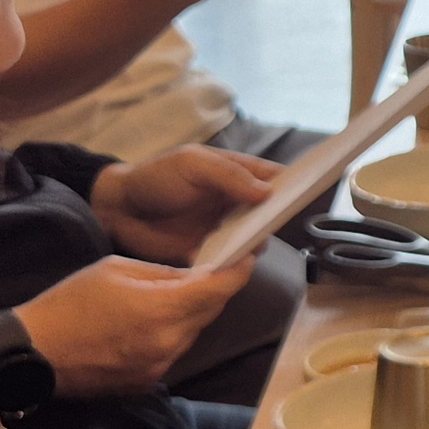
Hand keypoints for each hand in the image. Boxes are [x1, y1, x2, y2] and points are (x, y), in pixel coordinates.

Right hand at [16, 255, 256, 393]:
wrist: (33, 354)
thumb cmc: (69, 304)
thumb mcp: (116, 270)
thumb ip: (162, 273)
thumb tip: (194, 274)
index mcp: (163, 309)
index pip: (221, 289)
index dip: (240, 270)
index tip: (248, 255)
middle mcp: (170, 343)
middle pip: (210, 311)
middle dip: (212, 289)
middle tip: (208, 269)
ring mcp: (160, 367)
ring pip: (192, 332)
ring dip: (189, 313)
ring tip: (165, 296)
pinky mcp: (148, 382)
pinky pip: (173, 352)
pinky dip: (170, 335)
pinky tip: (145, 324)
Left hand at [90, 144, 281, 262]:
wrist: (119, 209)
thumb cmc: (156, 178)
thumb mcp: (191, 165)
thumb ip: (228, 175)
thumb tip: (267, 192)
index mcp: (235, 174)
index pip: (273, 177)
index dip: (293, 183)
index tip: (309, 191)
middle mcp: (236, 203)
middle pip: (269, 212)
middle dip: (276, 218)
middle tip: (272, 224)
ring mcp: (225, 229)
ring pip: (254, 239)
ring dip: (254, 243)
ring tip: (246, 245)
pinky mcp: (210, 253)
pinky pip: (231, 261)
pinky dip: (234, 263)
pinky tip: (229, 263)